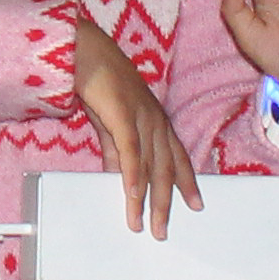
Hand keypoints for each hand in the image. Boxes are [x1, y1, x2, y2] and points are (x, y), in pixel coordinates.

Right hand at [66, 14, 204, 235]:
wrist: (83, 49)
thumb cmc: (98, 79)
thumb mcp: (110, 121)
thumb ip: (117, 150)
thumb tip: (121, 177)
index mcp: (156, 120)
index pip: (177, 157)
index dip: (186, 182)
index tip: (195, 204)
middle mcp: (155, 120)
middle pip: (166, 168)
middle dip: (166, 203)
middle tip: (164, 230)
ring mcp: (142, 116)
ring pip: (151, 165)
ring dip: (148, 199)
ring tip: (145, 223)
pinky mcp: (123, 113)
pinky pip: (131, 150)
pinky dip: (132, 175)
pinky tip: (133, 195)